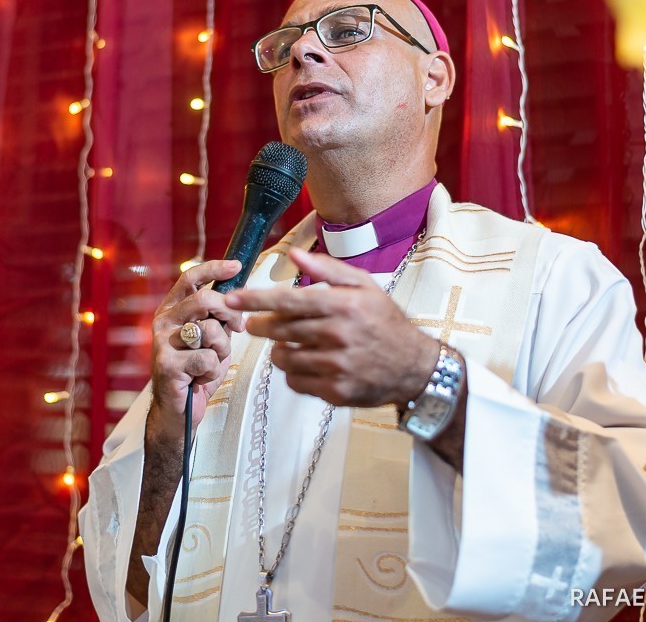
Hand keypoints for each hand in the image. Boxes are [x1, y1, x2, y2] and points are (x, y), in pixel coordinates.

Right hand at [149, 259, 247, 438]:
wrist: (179, 409)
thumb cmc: (197, 371)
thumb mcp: (211, 338)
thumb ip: (218, 317)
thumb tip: (241, 293)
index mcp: (173, 310)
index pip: (190, 279)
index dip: (214, 268)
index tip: (236, 266)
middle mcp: (164, 322)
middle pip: (204, 300)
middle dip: (230, 312)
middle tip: (237, 327)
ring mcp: (162, 343)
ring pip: (210, 330)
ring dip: (221, 350)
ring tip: (210, 362)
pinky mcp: (166, 364)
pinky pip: (207, 358)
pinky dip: (212, 371)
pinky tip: (200, 379)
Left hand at [224, 248, 437, 407]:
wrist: (413, 367)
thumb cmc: (386, 323)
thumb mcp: (365, 287)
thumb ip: (328, 270)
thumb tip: (293, 255)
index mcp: (344, 305)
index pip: (288, 300)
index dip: (255, 299)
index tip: (232, 298)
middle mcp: (339, 335)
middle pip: (281, 329)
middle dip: (260, 325)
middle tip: (255, 324)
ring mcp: (337, 366)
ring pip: (284, 357)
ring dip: (279, 349)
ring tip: (288, 343)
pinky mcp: (335, 391)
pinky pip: (296, 381)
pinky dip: (294, 372)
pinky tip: (307, 363)